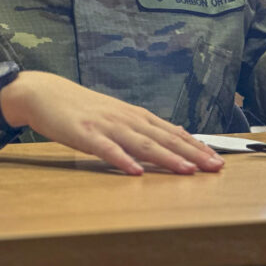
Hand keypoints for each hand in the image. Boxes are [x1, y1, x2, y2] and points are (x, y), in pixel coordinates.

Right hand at [2, 71, 224, 175]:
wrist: (47, 94)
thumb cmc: (85, 108)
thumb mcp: (119, 115)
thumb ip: (145, 126)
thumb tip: (176, 132)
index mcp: (136, 116)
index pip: (172, 132)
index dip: (196, 146)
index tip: (217, 159)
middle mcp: (127, 119)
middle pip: (165, 138)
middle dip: (192, 153)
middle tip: (215, 166)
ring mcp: (107, 126)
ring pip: (142, 143)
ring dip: (166, 157)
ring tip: (187, 170)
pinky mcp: (86, 134)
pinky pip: (106, 149)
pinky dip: (122, 160)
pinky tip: (136, 171)